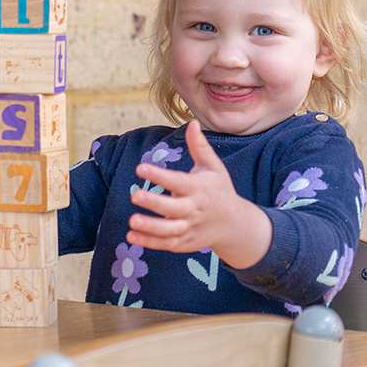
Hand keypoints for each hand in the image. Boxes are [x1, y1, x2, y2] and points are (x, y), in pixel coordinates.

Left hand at [126, 121, 271, 268]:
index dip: (159, 175)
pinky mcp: (185, 242)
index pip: (177, 181)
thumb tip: (192, 122)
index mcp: (198, 189)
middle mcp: (194, 209)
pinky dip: (149, 242)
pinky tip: (131, 236)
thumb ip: (199, 146)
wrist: (235, 224)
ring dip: (150, 228)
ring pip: (169, 230)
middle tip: (134, 195)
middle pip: (173, 208)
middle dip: (154, 203)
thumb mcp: (213, 167)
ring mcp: (190, 228)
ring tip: (132, 221)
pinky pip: (166, 244)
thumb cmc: (219, 189)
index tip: (140, 167)